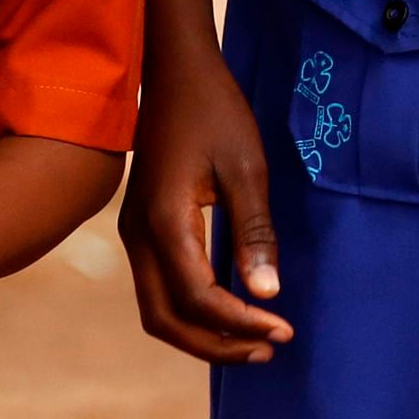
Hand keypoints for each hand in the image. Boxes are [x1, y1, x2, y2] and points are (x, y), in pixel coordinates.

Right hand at [122, 42, 293, 364]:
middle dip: (217, 345)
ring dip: (203, 335)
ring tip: (253, 339)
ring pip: (159, 312)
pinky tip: (230, 311)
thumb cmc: (215, 110)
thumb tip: (267, 294)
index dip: (241, 323)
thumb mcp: (247, 167)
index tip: (284, 328)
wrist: (174, 70)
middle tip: (269, 347)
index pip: (199, 298)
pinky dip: (192, 313)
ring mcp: (133, 236)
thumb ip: (255, 232)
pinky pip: (160, 291)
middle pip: (167, 321)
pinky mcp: (140, 232)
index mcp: (164, 221)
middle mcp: (138, 236)